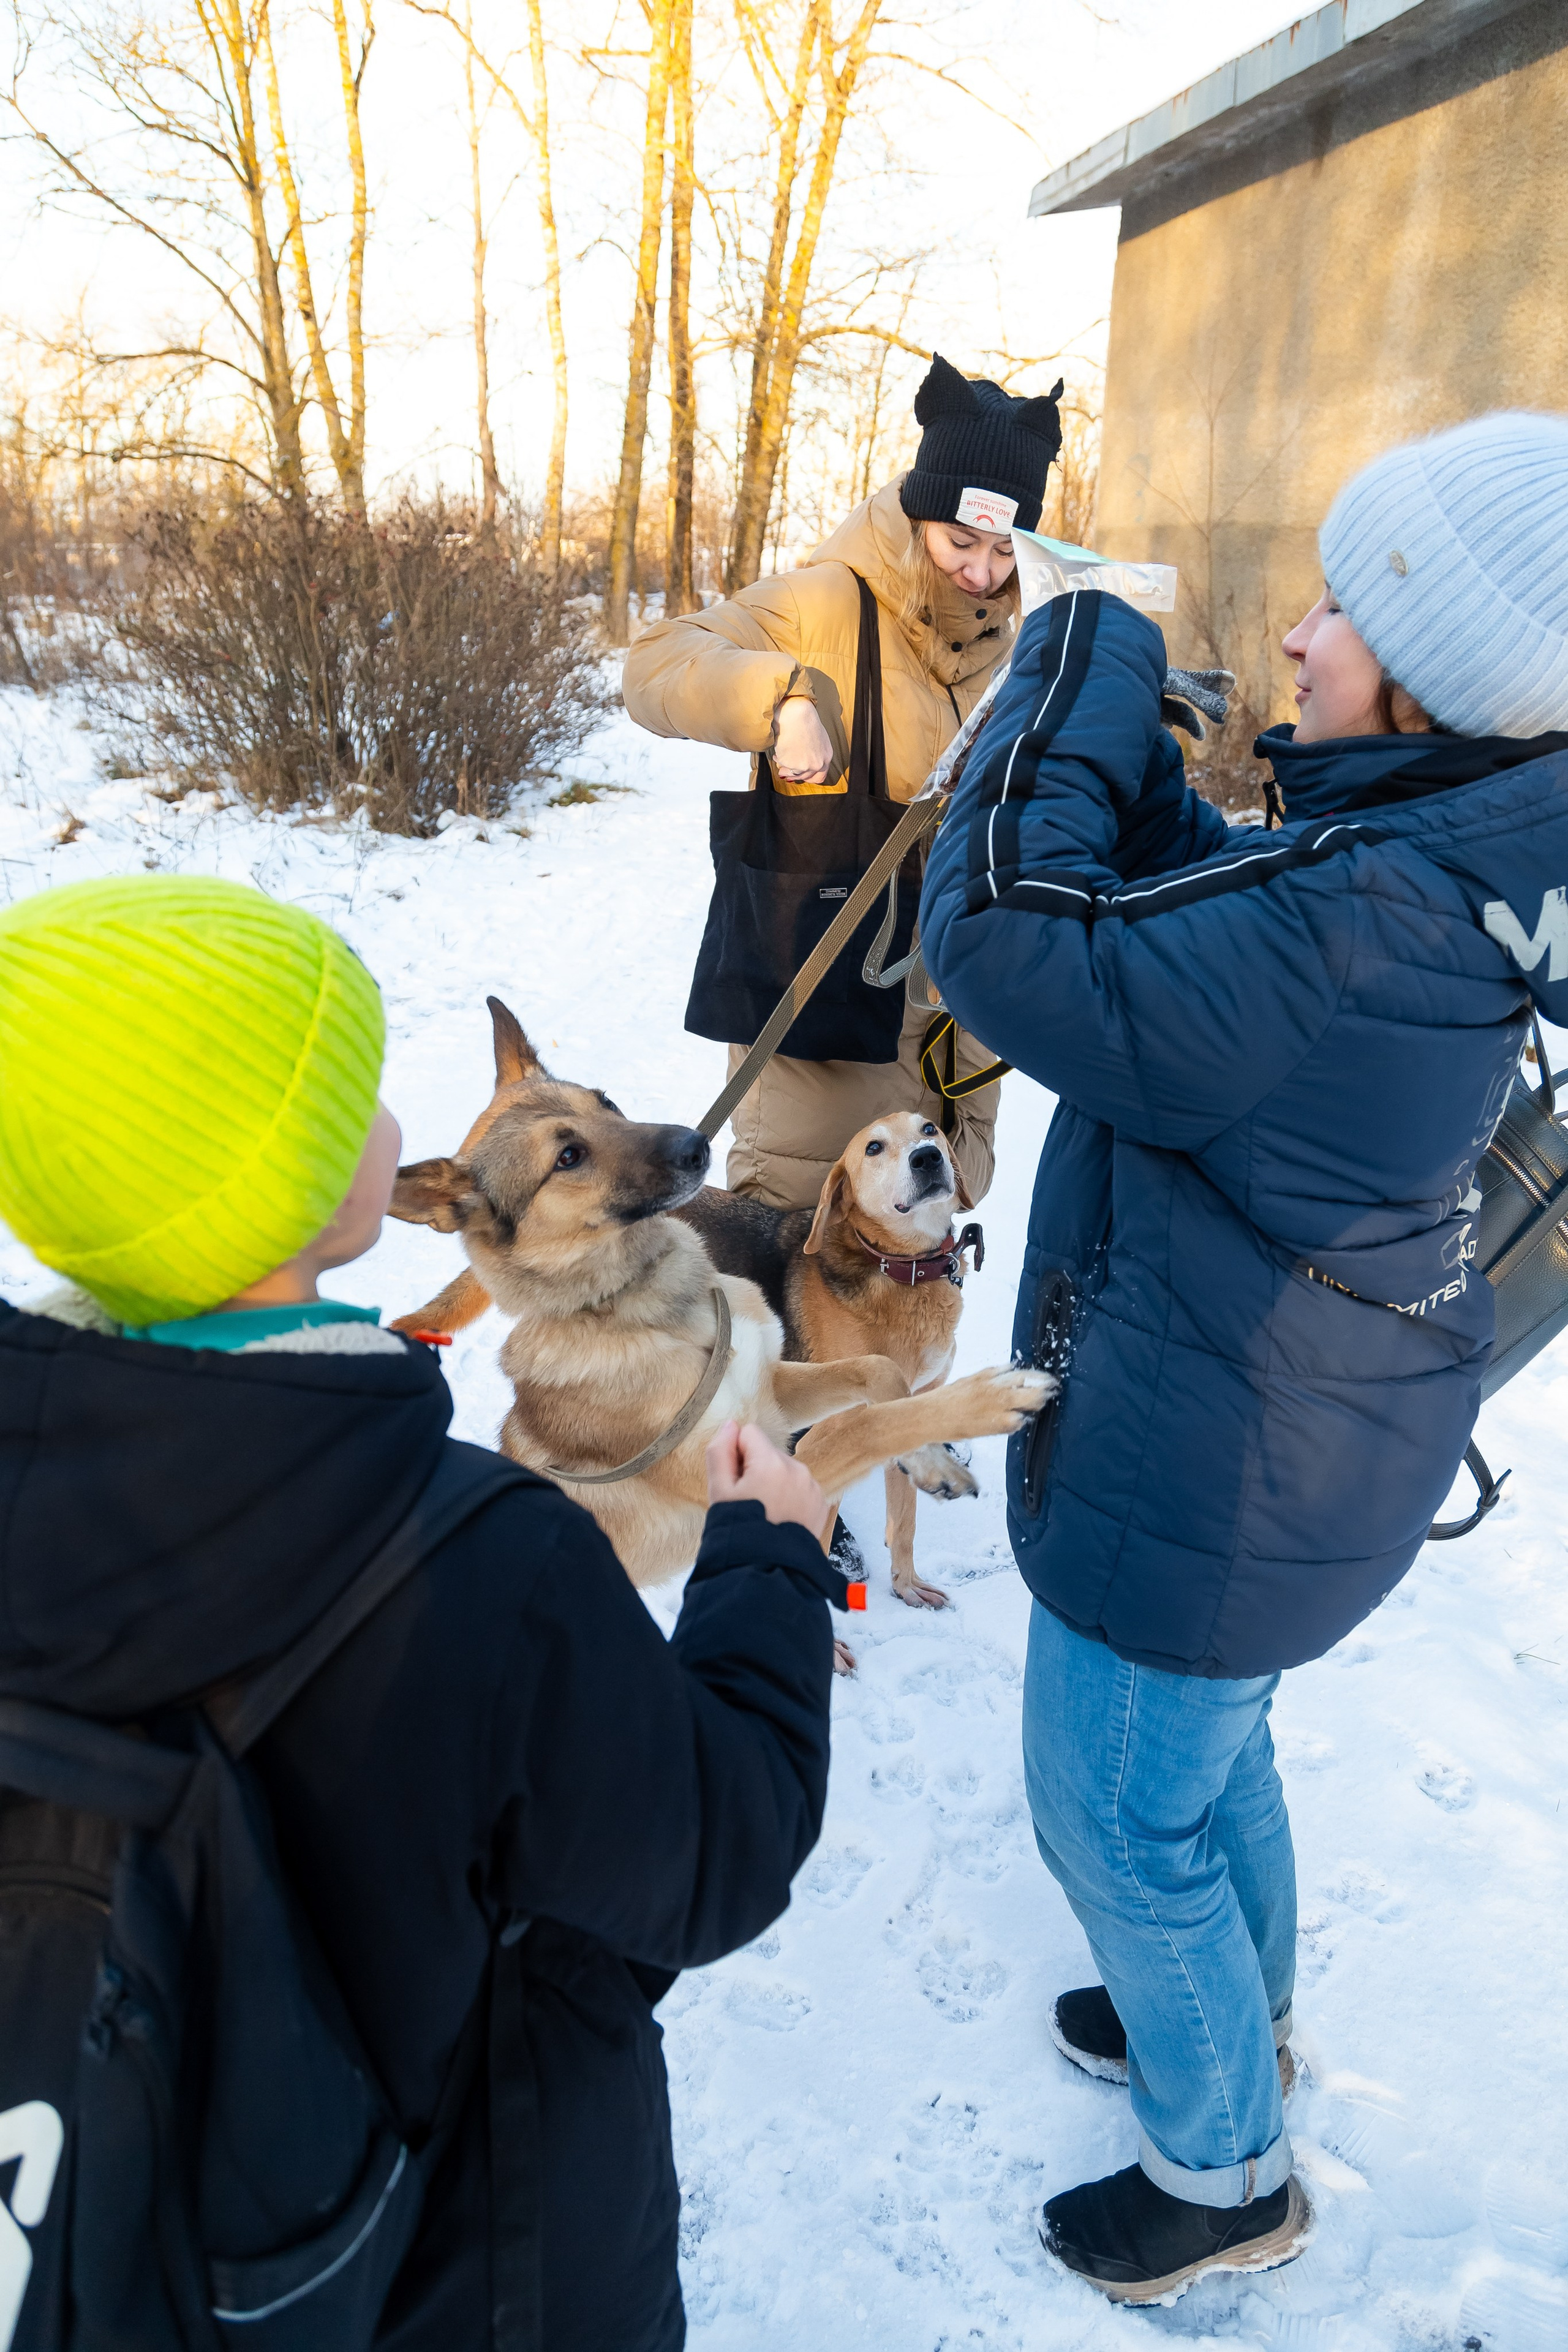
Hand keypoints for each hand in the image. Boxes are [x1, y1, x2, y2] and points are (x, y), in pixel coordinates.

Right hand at [706, 1419, 829, 1539]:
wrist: (767, 1569)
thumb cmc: (739, 1529)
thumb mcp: (719, 1490)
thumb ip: (720, 1451)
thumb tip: (731, 1425)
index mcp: (771, 1462)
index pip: (749, 1433)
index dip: (736, 1455)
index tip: (735, 1482)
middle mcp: (797, 1468)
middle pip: (768, 1452)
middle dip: (756, 1469)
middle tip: (748, 1500)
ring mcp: (812, 1486)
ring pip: (785, 1469)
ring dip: (774, 1482)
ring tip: (766, 1511)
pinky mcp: (821, 1502)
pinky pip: (800, 1486)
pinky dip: (790, 1496)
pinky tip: (781, 1517)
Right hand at [773, 695, 834, 784]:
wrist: (795, 715)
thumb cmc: (803, 720)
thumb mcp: (816, 738)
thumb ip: (813, 753)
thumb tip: (802, 762)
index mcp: (827, 755)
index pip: (820, 776)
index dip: (808, 777)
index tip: (800, 774)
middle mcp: (819, 763)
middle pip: (805, 777)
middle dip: (794, 775)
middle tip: (785, 770)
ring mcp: (806, 766)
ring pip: (793, 774)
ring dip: (785, 766)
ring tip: (782, 752)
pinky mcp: (793, 765)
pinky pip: (782, 765)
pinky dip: (779, 758)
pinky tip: (779, 748)